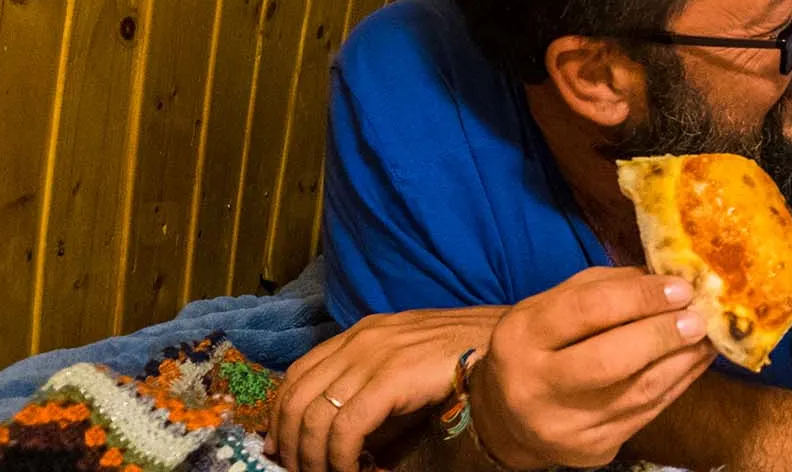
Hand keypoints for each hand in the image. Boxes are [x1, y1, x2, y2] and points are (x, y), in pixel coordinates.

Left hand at [275, 306, 506, 471]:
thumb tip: (339, 436)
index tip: (284, 447)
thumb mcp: (408, 367)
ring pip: (315, 414)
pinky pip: (346, 425)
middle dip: (290, 442)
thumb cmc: (466, 360)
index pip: (298, 374)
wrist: (509, 345)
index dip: (282, 416)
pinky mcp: (391, 378)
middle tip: (299, 470)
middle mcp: (360, 340)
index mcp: (361, 334)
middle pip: (297, 396)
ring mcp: (374, 356)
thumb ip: (373, 389)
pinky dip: (340, 455)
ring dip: (313, 455)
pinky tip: (351, 469)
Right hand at [468, 266, 716, 470]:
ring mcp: (563, 424)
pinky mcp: (590, 450)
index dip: (641, 297)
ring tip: (707, 336)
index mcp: (522, 337)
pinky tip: (693, 362)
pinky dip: (678, 384)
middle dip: (664, 335)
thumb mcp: (554, 305)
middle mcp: (535, 385)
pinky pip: (647, 414)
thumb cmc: (542, 346)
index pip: (587, 310)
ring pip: (639, 392)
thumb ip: (607, 287)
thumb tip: (669, 277)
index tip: (681, 288)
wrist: (510, 415)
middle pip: (612, 359)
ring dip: (683, 360)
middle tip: (698, 317)